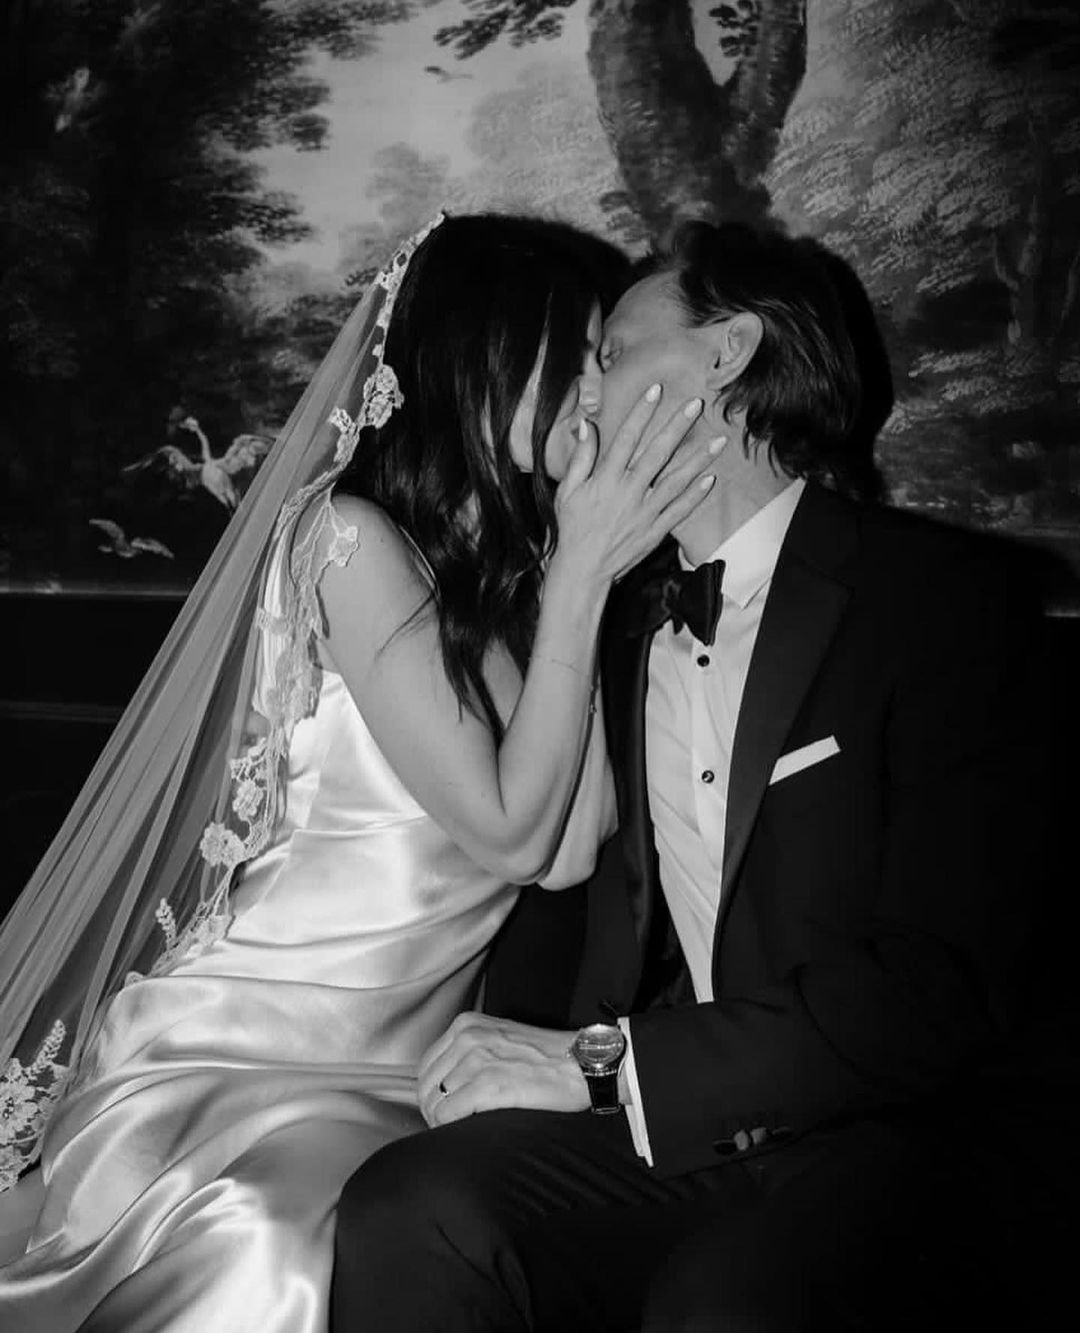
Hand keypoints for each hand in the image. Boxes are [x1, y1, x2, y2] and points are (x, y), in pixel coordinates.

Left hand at [417, 1012, 586, 1126]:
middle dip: (432, 1109)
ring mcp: (478, 1059)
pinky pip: (449, 1113)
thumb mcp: (499, 1039)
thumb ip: (469, 1052)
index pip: (426, 1065)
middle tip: (448, 1125)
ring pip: (434, 1101)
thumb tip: (443, 1083)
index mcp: (467, 1025)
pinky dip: (451, 1126)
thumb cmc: (547, 1057)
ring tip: (460, 1128)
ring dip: (442, 1121)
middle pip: (425, 1084)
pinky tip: (466, 1128)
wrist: (583, 1063)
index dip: (431, 1091)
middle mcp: (468, 1037)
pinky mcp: (490, 1084)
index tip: (442, 1107)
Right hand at [552, 385, 714, 589]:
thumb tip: (587, 425)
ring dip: (698, 459)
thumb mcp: (568, 490)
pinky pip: (679, 510)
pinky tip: (710, 479)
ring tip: (718, 440)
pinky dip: (695, 495)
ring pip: (676, 481)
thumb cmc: (573, 527)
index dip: (641, 413)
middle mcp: (628, 492)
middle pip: (657, 453)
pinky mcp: (655, 531)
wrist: (583, 569)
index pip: (626, 438)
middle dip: (677, 427)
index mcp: (606, 479)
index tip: (655, 390)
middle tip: (696, 405)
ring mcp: (645, 512)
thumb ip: (581, 457)